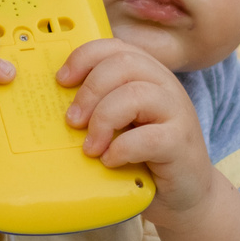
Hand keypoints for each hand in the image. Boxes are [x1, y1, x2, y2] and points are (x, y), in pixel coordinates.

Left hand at [52, 38, 211, 213]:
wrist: (184, 193)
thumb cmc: (144, 157)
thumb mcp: (121, 124)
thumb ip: (100, 106)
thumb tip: (55, 102)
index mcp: (146, 75)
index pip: (114, 48)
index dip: (84, 58)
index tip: (62, 81)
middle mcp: (164, 86)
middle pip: (123, 64)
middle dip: (89, 91)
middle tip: (72, 121)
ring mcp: (177, 112)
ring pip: (136, 94)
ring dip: (103, 119)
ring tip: (91, 147)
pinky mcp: (181, 143)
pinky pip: (148, 137)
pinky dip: (122, 149)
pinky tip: (111, 161)